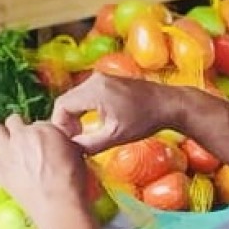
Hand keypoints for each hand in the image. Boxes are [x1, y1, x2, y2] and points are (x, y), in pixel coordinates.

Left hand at [0, 115, 90, 228]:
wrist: (58, 204)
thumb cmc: (71, 182)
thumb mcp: (77, 153)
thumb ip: (63, 143)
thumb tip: (59, 144)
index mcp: (45, 128)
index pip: (40, 123)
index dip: (41, 133)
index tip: (44, 142)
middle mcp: (23, 135)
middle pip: (15, 121)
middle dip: (18, 128)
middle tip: (23, 137)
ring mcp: (8, 151)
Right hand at [51, 74, 178, 153]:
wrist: (168, 104)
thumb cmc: (145, 120)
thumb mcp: (115, 136)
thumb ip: (90, 144)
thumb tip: (71, 151)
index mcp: (93, 90)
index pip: (62, 106)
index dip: (60, 126)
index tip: (66, 141)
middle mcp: (94, 79)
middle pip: (66, 100)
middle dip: (65, 122)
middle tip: (72, 141)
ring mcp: (101, 78)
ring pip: (75, 97)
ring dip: (74, 116)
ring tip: (80, 135)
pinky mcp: (107, 80)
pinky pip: (85, 94)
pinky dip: (83, 109)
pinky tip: (90, 123)